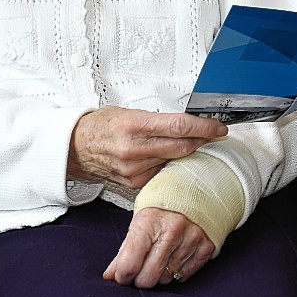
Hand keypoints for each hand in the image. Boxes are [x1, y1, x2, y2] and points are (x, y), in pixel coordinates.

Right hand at [68, 107, 226, 189]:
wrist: (76, 147)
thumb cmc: (103, 125)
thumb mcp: (129, 113)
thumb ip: (158, 120)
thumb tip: (190, 123)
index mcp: (135, 126)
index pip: (179, 127)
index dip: (204, 128)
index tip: (219, 128)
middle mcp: (135, 149)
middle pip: (182, 147)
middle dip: (202, 140)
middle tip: (213, 133)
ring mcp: (135, 169)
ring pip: (175, 161)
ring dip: (186, 152)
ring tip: (189, 143)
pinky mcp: (135, 183)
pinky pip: (162, 173)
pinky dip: (170, 164)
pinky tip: (167, 157)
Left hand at [103, 206, 215, 287]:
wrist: (199, 186)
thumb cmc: (164, 203)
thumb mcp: (140, 219)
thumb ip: (125, 250)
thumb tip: (110, 276)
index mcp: (149, 222)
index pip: (129, 265)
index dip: (123, 275)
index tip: (124, 273)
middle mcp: (172, 232)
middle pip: (148, 278)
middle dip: (140, 279)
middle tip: (142, 268)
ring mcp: (191, 240)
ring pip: (167, 279)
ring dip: (161, 274)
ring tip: (162, 257)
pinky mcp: (206, 247)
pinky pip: (185, 276)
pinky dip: (178, 272)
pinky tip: (175, 257)